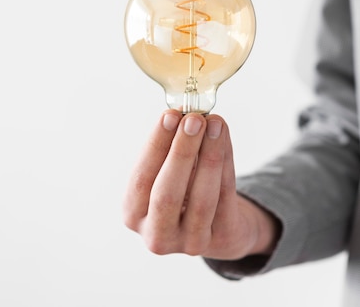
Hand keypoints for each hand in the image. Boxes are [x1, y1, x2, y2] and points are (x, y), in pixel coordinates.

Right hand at [123, 110, 278, 259]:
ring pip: (201, 198)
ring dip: (210, 156)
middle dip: (182, 152)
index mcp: (133, 215)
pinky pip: (225, 198)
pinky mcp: (221, 239)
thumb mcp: (169, 173)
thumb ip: (171, 149)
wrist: (219, 227)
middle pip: (167, 193)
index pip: (141, 179)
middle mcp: (157, 236)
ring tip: (216, 124)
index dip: (156, 146)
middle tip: (194, 119)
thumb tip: (185, 115)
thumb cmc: (186, 191)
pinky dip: (226, 164)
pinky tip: (224, 139)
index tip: (170, 115)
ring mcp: (190, 243)